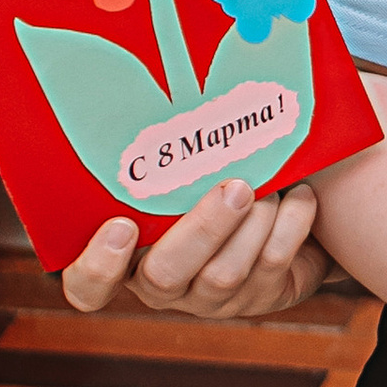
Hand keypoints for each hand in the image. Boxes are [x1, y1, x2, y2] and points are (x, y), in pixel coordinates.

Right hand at [60, 177, 325, 320]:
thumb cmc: (207, 177)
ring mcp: (209, 299)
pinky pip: (272, 266)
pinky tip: (299, 195)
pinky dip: (290, 225)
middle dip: (203, 229)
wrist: (274, 208)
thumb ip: (160, 156)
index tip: (120, 226)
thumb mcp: (176, 171)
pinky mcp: (257, 299)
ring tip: (267, 184)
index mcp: (124, 254)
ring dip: (252, 223)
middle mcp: (162, 285)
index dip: (98, 266)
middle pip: (165, 275)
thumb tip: (149, 86)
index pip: (87, 286)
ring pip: (225, 275)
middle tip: (236, 187)